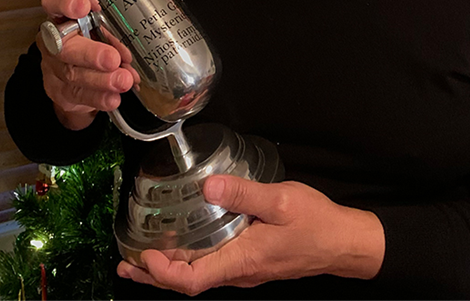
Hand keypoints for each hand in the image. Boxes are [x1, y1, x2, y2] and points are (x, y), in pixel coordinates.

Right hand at [38, 0, 135, 130]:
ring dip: (101, 79)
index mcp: (64, 14)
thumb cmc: (95, 36)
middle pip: (64, 45)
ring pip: (74, 73)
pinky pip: (79, 95)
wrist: (78, 75)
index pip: (54, 1)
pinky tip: (113, 97)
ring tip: (123, 79)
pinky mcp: (63, 91)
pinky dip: (98, 98)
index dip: (64, 2)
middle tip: (112, 58)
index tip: (83, 4)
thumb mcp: (106, 15)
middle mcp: (56, 39)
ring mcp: (57, 67)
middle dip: (90, 53)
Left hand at [117, 175, 383, 294]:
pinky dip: (189, 262)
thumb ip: (245, 193)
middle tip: (126, 264)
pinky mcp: (251, 264)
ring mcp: (245, 271)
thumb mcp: (282, 201)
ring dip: (169, 270)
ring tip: (143, 259)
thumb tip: (209, 185)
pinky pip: (212, 268)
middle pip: (188, 283)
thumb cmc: (317, 223)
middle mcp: (240, 273)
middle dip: (154, 276)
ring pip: (199, 277)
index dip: (163, 274)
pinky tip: (183, 247)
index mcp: (242, 261)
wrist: (344, 243)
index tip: (143, 258)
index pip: (192, 280)